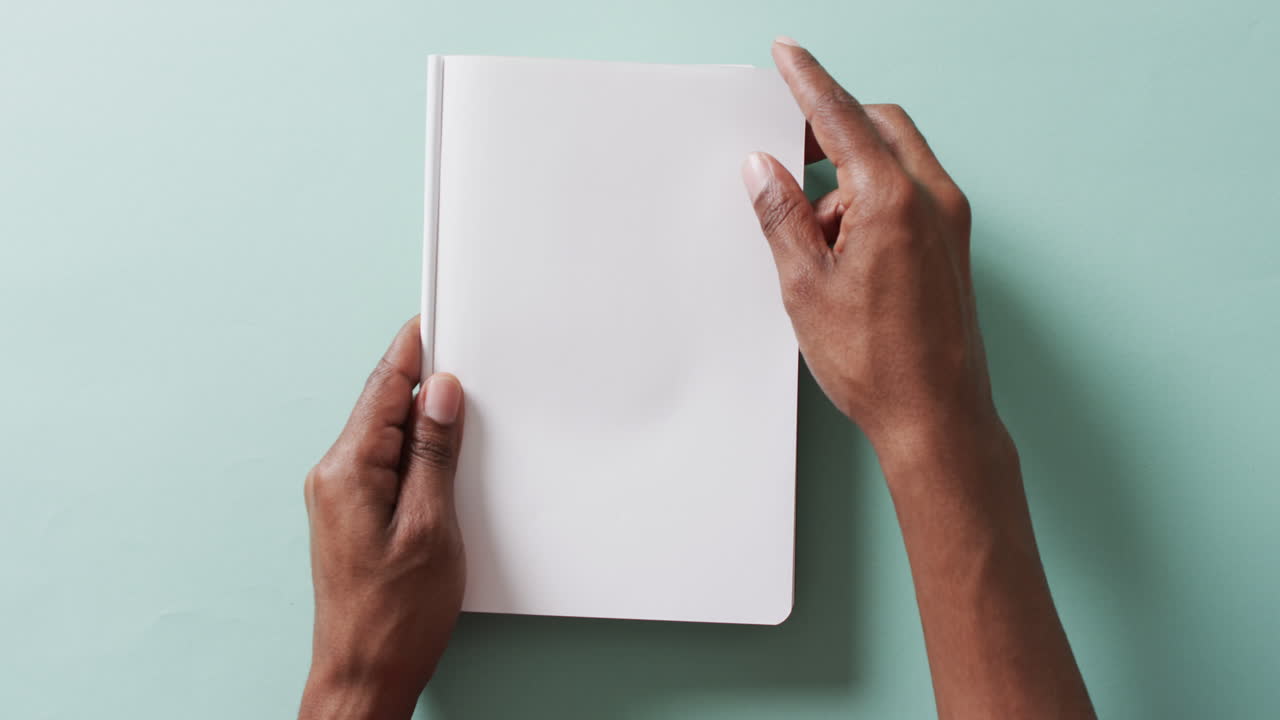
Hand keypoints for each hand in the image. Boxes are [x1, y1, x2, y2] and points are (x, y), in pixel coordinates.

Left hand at [299, 317, 465, 719]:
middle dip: (420, 377)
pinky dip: (411, 447)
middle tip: (462, 353)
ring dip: (418, 414)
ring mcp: (338, 496)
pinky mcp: (350, 513)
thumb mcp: (431, 526)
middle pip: (380, 405)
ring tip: (458, 400)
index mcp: (347, 471)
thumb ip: (433, 453)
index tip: (433, 319)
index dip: (412, 350)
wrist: (364, 673)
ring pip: (383, 433)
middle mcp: (333, 476)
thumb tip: (441, 393)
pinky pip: (382, 461)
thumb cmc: (394, 615)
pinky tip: (438, 449)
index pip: (382, 389)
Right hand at [746, 39, 1094, 718]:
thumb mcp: (806, 287)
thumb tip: (763, 171)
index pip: (841, 118)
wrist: (937, 420)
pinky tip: (840, 254)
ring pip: (895, 162)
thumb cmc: (878, 364)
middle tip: (788, 148)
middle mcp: (934, 200)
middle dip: (833, 126)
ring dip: (849, 176)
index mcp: (893, 201)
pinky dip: (871, 203)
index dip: (809, 81)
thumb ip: (782, 218)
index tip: (789, 53)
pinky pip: (909, 196)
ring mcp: (950, 224)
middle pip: (880, 126)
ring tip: (811, 238)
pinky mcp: (953, 248)